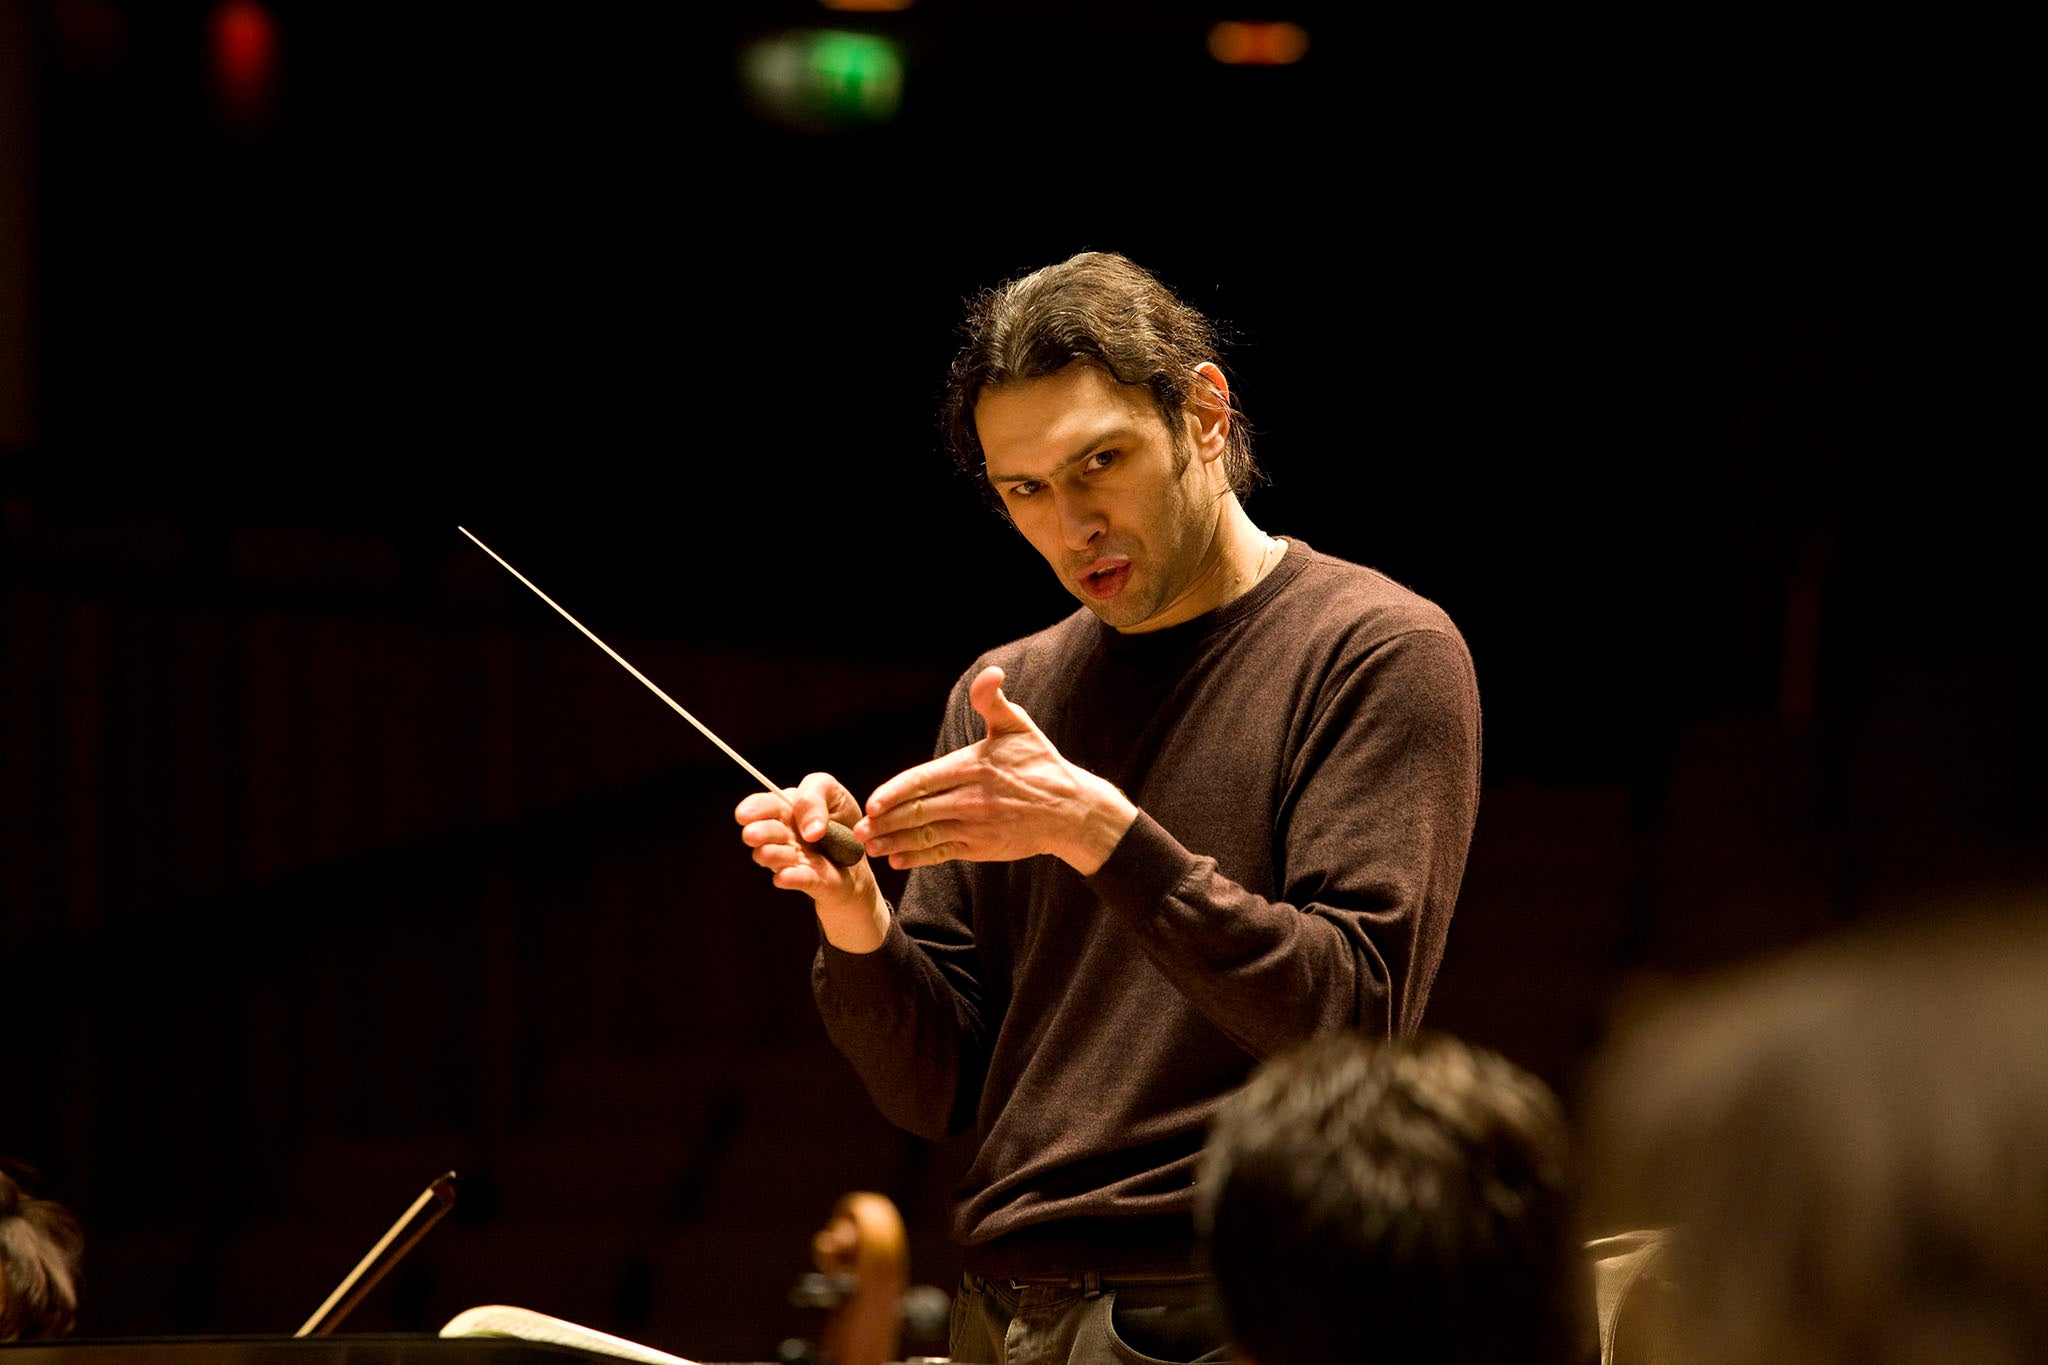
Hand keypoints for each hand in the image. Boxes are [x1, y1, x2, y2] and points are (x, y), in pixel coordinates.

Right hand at [736, 772, 889, 952]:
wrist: (861, 850)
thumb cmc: (840, 817)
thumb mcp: (833, 793)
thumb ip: (814, 796)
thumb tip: (810, 828)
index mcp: (783, 808)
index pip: (760, 806)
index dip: (752, 809)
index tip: (746, 814)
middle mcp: (781, 835)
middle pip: (761, 833)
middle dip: (759, 833)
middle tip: (753, 835)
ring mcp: (791, 859)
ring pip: (772, 857)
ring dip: (773, 854)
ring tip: (787, 852)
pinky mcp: (808, 879)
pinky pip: (796, 880)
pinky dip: (790, 878)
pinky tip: (785, 876)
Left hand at [855, 666, 1137, 873]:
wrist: (1071, 810)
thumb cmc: (1040, 764)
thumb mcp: (1018, 726)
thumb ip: (993, 701)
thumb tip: (992, 673)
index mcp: (973, 767)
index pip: (924, 781)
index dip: (895, 793)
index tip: (873, 803)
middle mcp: (971, 799)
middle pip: (919, 812)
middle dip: (885, 822)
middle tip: (858, 829)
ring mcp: (976, 827)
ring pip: (927, 836)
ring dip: (895, 842)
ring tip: (869, 847)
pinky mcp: (982, 848)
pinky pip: (943, 853)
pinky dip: (918, 857)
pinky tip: (897, 858)